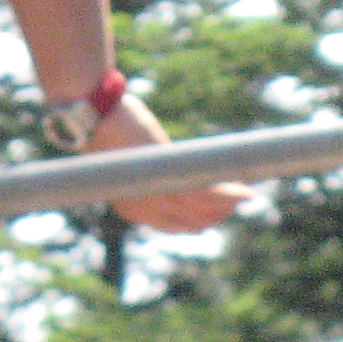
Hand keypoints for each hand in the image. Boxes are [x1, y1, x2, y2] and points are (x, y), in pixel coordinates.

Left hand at [88, 96, 248, 234]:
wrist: (95, 115)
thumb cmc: (110, 128)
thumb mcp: (130, 157)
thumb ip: (148, 168)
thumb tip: (162, 159)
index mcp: (132, 209)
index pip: (175, 226)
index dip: (200, 220)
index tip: (219, 208)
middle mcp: (144, 210)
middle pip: (194, 223)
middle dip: (218, 214)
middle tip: (237, 198)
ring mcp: (156, 196)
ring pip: (204, 211)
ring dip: (228, 205)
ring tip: (246, 195)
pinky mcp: (168, 180)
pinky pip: (207, 195)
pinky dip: (229, 196)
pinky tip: (247, 194)